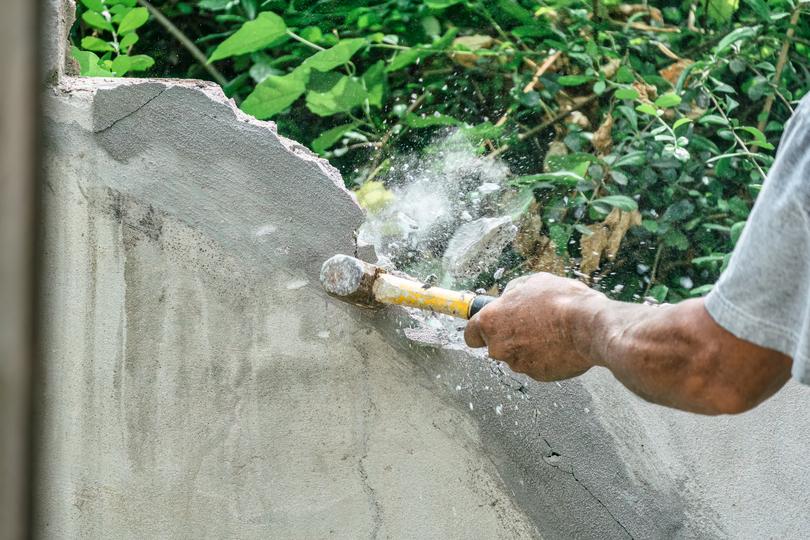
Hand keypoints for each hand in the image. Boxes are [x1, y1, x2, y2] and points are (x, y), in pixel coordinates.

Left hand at [464, 273, 601, 380]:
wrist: (589, 326)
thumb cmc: (561, 301)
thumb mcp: (533, 282)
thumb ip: (513, 292)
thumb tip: (509, 298)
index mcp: (491, 321)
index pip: (470, 334)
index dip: (479, 331)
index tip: (486, 330)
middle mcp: (498, 346)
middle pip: (496, 345)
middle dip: (510, 337)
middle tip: (532, 324)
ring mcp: (517, 363)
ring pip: (517, 356)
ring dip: (529, 347)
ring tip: (551, 331)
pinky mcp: (537, 376)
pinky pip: (537, 366)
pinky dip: (545, 358)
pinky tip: (559, 344)